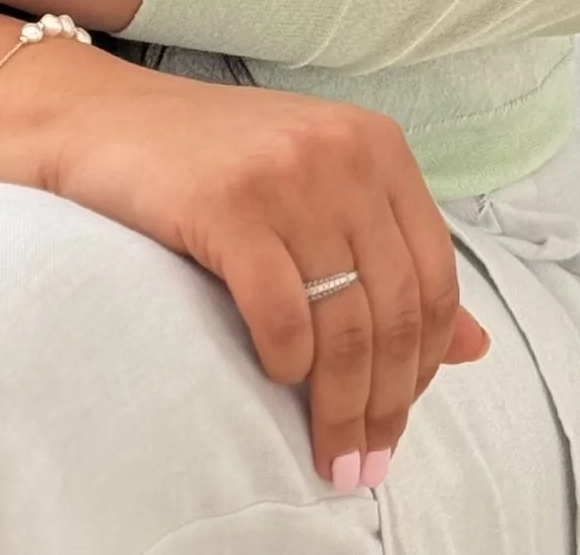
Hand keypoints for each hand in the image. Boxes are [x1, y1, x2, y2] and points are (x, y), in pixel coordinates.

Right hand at [0, 48, 491, 489]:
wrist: (101, 118)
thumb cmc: (213, 163)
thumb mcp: (319, 191)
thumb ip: (392, 257)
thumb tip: (478, 346)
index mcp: (379, 146)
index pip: (435, 276)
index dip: (427, 363)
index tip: (399, 420)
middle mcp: (345, 152)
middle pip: (396, 308)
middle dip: (387, 402)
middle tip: (364, 462)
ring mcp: (288, 175)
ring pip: (346, 323)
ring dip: (341, 406)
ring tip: (330, 455)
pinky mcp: (229, 204)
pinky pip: (282, 314)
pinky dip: (286, 363)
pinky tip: (274, 378)